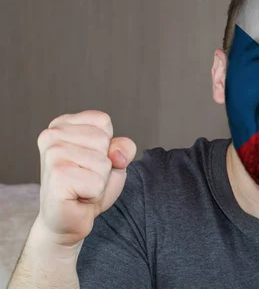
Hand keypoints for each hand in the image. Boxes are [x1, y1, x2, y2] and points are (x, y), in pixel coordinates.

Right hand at [35, 110, 136, 246]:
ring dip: (99, 180)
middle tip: (85, 177)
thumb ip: (124, 147)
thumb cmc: (89, 185)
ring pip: (103, 162)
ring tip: (81, 186)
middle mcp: (52, 135)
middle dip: (104, 164)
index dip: (107, 145)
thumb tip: (116, 154)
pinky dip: (95, 194)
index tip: (89, 160)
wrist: (68, 219)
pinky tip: (77, 196)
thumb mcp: (114, 159)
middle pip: (104, 140)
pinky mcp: (57, 177)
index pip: (103, 121)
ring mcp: (52, 155)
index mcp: (62, 124)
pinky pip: (98, 183)